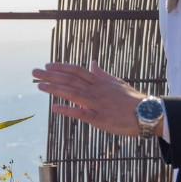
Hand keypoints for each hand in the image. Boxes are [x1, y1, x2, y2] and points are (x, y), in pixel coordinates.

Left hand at [32, 61, 146, 136]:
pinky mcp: (99, 119)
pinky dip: (67, 109)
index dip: (61, 67)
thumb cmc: (132, 99)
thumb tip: (92, 63)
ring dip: (55, 89)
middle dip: (51, 75)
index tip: (47, 65)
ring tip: (40, 86)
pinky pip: (81, 113)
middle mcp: (96, 90)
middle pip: (70, 80)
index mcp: (100, 81)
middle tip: (34, 72)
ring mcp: (97, 104)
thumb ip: (102, 73)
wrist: (147, 114)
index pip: (77, 71)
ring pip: (73, 93)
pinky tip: (54, 107)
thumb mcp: (117, 82)